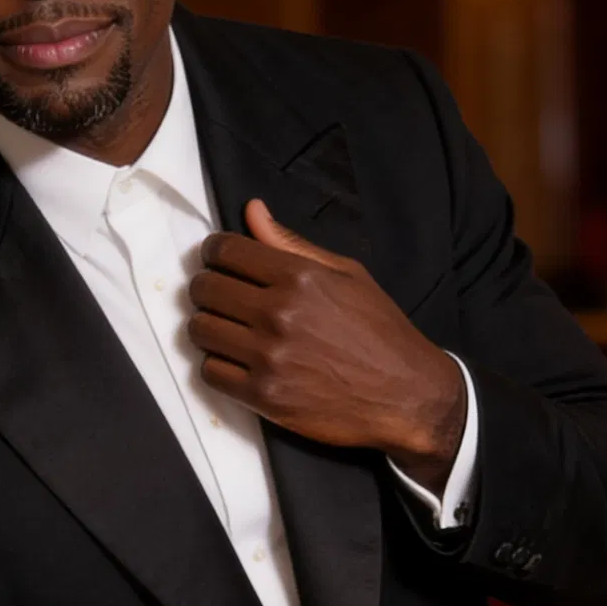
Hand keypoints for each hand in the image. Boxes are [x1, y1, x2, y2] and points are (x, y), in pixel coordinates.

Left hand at [188, 199, 465, 493]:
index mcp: (299, 277)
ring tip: (229, 329)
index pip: (225, 251)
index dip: (214, 251)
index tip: (217, 259)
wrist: (406, 395)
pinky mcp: (264, 395)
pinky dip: (218, 365)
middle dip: (207, 288)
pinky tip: (237, 361)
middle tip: (222, 296)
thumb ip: (292, 244)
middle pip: (204, 289)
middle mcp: (279, 313)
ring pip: (200, 330)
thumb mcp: (347, 275)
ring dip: (208, 327)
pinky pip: (210, 373)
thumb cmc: (379, 331)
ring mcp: (268, 356)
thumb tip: (252, 209)